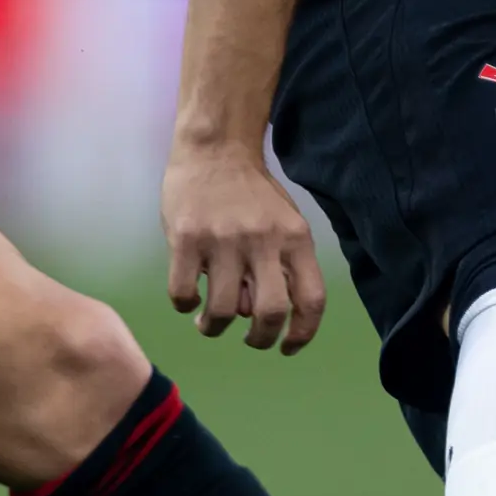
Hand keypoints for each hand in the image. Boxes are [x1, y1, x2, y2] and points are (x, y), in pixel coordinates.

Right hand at [163, 134, 325, 351]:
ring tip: (208, 322)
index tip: (287, 347)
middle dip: (260, 339)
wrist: (215, 148)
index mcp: (295, 238)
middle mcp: (264, 240)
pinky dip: (185, 305)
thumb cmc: (252, 194)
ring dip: (214, 328)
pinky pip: (183, 292)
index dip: (303, 334)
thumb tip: (254, 314)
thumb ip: (281, 266)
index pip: (311, 299)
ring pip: (223, 310)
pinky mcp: (186, 238)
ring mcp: (223, 239)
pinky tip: (188, 298)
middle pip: (271, 312)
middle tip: (249, 339)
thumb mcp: (284, 223)